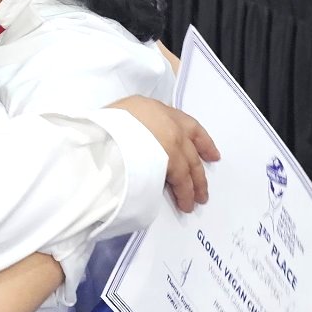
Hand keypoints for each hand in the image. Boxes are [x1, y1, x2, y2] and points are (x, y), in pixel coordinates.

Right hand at [108, 96, 218, 211]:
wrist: (100, 132)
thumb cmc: (102, 125)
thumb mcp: (117, 115)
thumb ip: (133, 126)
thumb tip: (137, 142)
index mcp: (153, 108)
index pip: (185, 123)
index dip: (200, 139)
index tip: (211, 152)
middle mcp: (168, 122)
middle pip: (191, 147)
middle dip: (199, 169)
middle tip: (204, 185)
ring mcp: (172, 140)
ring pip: (191, 165)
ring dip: (195, 185)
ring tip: (196, 201)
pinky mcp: (171, 161)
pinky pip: (182, 181)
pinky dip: (185, 193)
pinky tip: (185, 204)